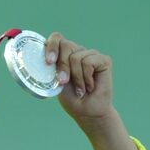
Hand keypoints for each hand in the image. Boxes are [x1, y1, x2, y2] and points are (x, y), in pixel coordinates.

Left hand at [45, 31, 137, 149]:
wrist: (86, 111)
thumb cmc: (70, 97)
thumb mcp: (55, 80)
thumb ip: (52, 65)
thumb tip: (45, 57)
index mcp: (64, 54)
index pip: (56, 37)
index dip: (51, 46)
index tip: (49, 62)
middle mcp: (78, 51)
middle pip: (66, 44)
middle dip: (62, 66)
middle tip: (64, 82)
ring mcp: (91, 54)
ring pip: (76, 57)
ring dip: (75, 77)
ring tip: (80, 88)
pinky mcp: (104, 60)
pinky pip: (88, 62)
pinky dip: (86, 77)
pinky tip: (90, 86)